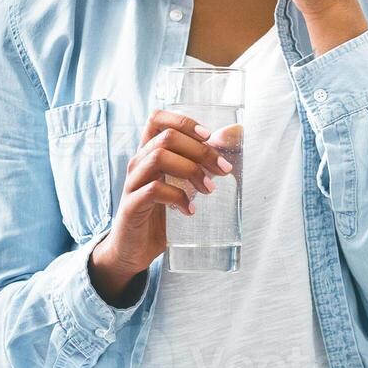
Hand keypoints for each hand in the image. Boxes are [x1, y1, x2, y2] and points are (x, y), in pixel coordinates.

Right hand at [89, 110, 235, 302]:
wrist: (132, 248)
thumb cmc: (161, 210)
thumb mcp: (183, 182)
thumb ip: (203, 159)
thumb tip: (235, 131)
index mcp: (149, 152)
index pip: (157, 119)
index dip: (183, 121)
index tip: (208, 136)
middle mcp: (138, 163)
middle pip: (166, 137)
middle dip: (200, 150)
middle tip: (223, 170)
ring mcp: (132, 183)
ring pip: (159, 158)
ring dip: (191, 170)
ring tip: (209, 189)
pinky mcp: (131, 205)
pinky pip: (154, 190)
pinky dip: (178, 197)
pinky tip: (190, 210)